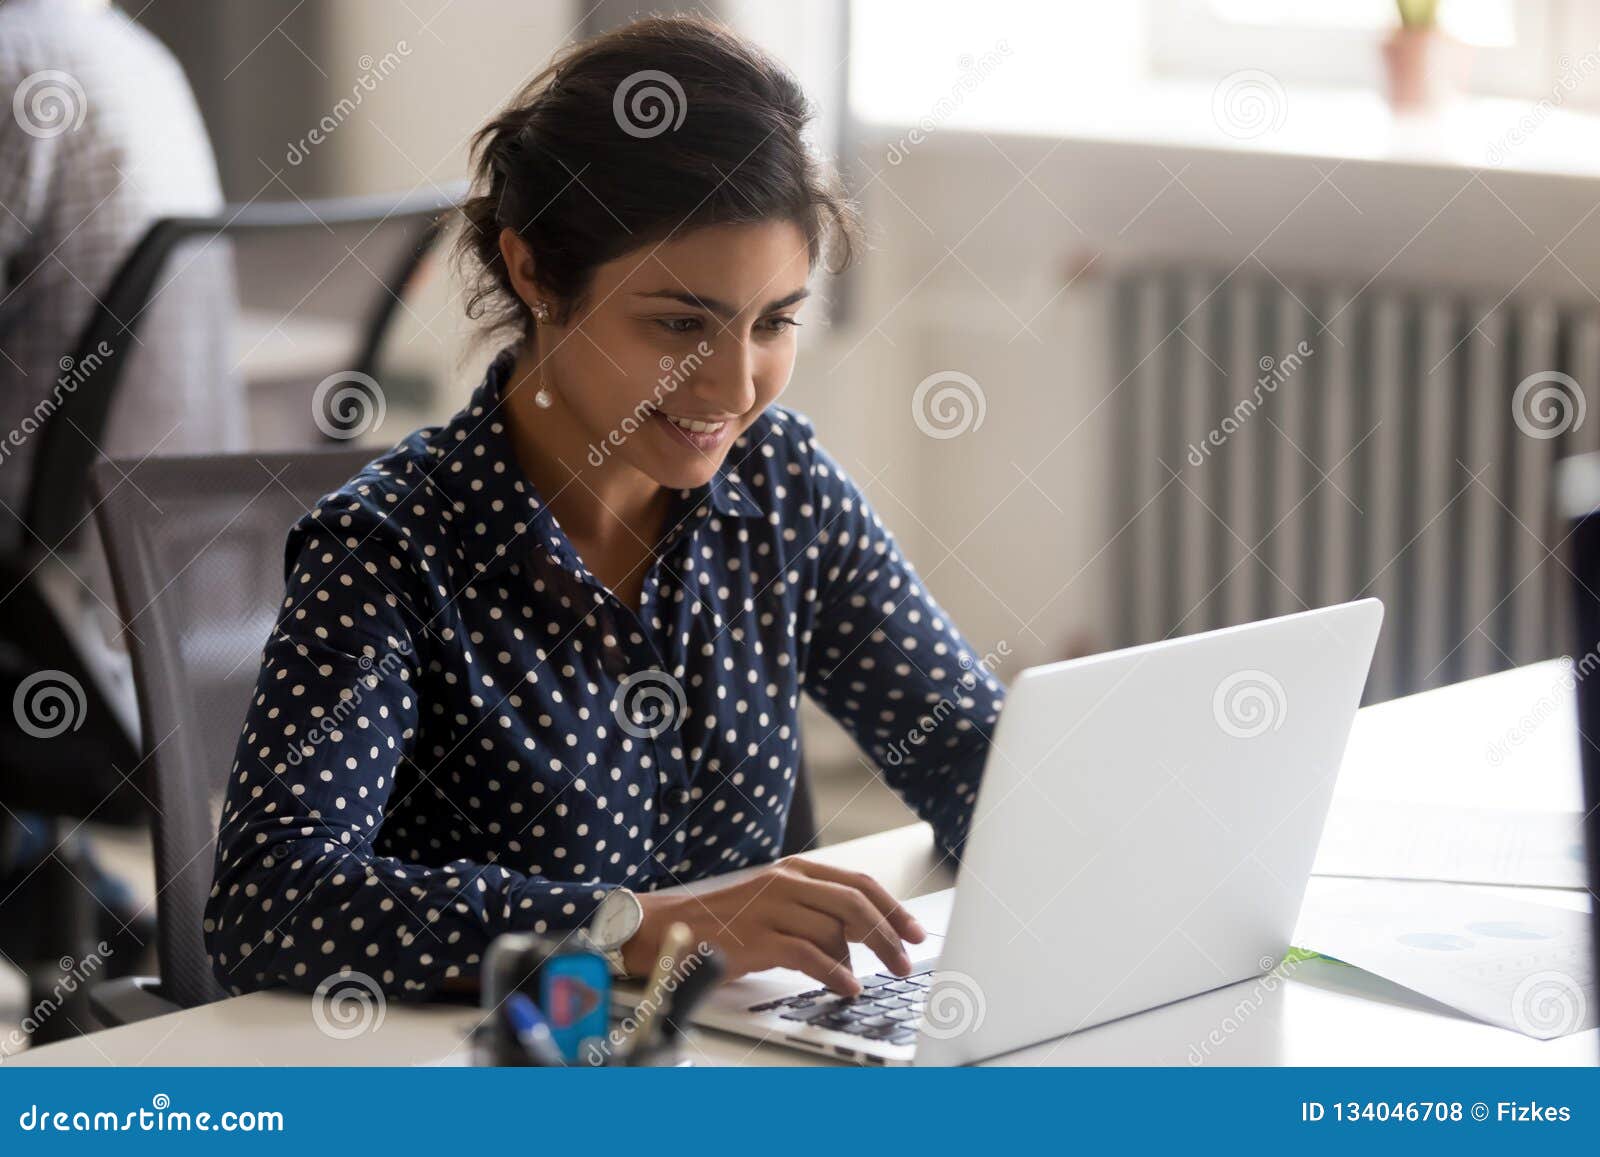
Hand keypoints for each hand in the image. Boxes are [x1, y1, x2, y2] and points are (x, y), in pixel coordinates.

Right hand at [620, 857, 925, 995]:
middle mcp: (787, 882)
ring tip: (866, 980)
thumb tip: (864, 939)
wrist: (672, 930)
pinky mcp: (758, 937)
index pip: (859, 882)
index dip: (893, 908)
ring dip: (859, 959)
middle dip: (888, 933)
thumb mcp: (778, 907)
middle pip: (855, 902)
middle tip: (905, 961)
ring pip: (835, 929)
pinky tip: (846, 987)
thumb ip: (818, 914)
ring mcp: (772, 907)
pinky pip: (809, 954)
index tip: (915, 932)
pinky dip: (834, 973)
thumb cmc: (729, 924)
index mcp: (797, 871)